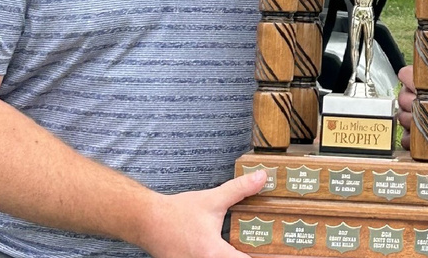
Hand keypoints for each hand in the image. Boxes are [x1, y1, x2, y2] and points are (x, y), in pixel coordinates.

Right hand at [139, 170, 267, 257]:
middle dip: (251, 255)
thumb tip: (262, 177)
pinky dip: (222, 256)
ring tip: (252, 247)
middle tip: (266, 249)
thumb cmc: (177, 213)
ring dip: (236, 255)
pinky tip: (231, 249)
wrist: (146, 221)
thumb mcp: (212, 200)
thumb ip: (239, 190)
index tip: (281, 254)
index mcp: (214, 254)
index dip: (266, 257)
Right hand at [396, 65, 427, 147]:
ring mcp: (413, 115)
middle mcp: (413, 96)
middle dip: (415, 103)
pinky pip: (405, 138)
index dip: (412, 82)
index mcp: (421, 80)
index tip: (425, 88)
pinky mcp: (416, 133)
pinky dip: (412, 139)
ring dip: (416, 121)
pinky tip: (425, 136)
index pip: (405, 75)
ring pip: (402, 118)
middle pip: (402, 99)